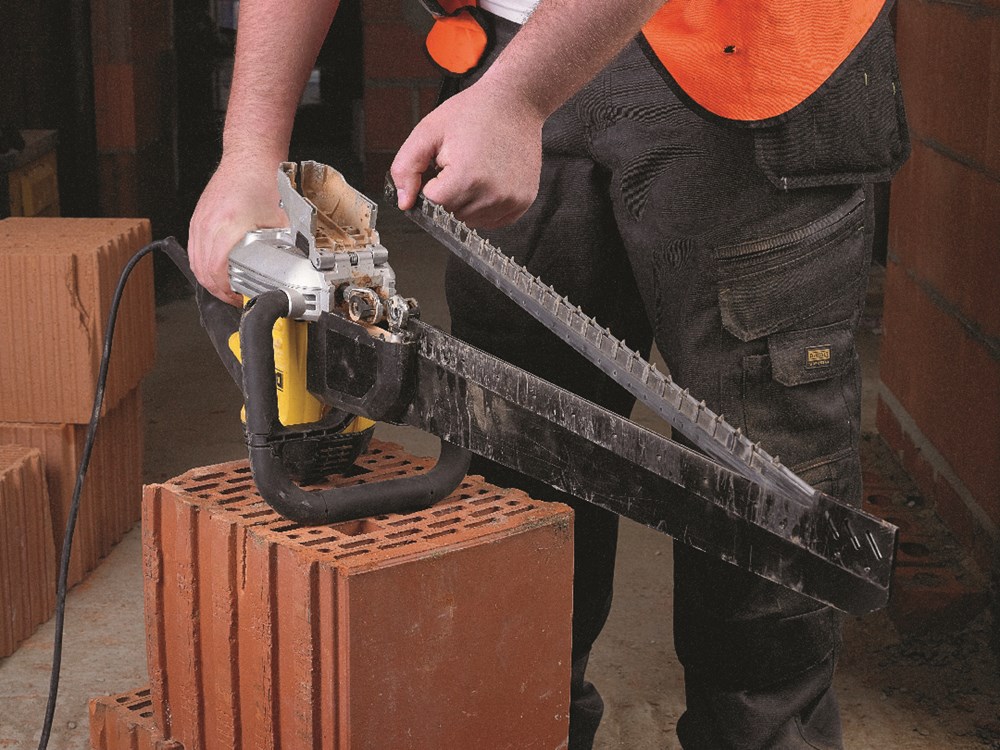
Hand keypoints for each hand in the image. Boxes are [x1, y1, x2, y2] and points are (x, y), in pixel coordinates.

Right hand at [188, 157, 288, 304]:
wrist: (249, 156)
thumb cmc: (262, 179)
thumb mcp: (282, 219)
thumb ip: (288, 245)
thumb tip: (298, 266)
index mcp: (227, 225)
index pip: (216, 270)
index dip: (227, 290)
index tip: (240, 297)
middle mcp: (208, 224)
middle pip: (202, 270)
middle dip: (218, 290)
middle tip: (235, 298)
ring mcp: (199, 221)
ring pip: (195, 261)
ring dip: (209, 279)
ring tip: (227, 288)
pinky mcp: (198, 218)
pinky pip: (194, 249)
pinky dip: (203, 264)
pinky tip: (216, 269)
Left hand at [390, 78, 544, 228]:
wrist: (515, 102)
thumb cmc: (473, 112)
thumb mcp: (428, 132)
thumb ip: (407, 168)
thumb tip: (405, 202)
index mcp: (466, 177)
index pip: (433, 202)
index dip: (433, 183)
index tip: (444, 164)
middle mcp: (491, 194)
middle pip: (452, 214)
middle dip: (450, 193)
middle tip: (462, 163)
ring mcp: (510, 200)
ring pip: (471, 220)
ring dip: (467, 201)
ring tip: (476, 170)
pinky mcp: (522, 202)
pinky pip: (493, 220)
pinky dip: (485, 206)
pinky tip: (488, 181)